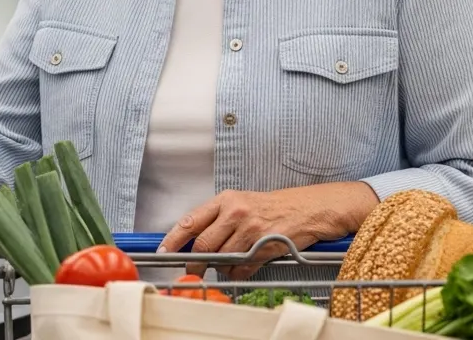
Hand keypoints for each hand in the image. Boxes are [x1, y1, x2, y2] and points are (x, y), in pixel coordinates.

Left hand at [159, 182, 379, 279]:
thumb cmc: (272, 206)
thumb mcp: (240, 203)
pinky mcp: (266, 245)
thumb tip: (191, 242)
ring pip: (222, 258)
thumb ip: (216, 220)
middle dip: (195, 262)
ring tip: (227, 263)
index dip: (173, 240)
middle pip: (203, 245)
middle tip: (193, 270)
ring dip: (220, 267)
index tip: (164, 252)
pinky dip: (237, 273)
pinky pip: (242, 268)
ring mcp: (251, 229)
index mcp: (225, 199)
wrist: (308, 208)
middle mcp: (236, 212)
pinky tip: (241, 267)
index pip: (190, 221)